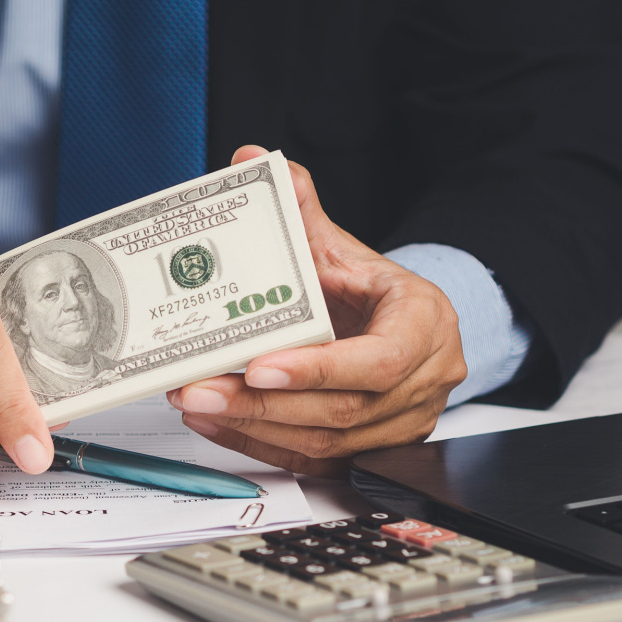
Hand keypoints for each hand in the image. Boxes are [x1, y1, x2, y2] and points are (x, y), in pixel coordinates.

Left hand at [167, 146, 466, 476]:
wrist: (398, 326)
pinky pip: (314, 461)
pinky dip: (259, 444)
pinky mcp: (371, 452)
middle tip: (196, 388)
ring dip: (252, 426)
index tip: (258, 364)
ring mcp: (401, 425)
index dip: (317, 369)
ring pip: (324, 443)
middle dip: (260, 403)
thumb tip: (250, 159)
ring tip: (195, 401)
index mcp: (425, 325)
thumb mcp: (340, 246)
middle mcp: (423, 383)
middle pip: (341, 411)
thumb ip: (298, 208)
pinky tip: (216, 424)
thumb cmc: (370, 290)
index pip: (378, 361)